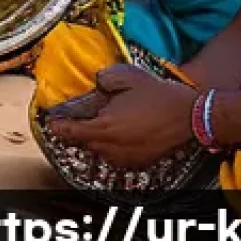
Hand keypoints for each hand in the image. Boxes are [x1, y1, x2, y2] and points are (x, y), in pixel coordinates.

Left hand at [47, 64, 196, 167]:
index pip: (73, 132)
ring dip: (95, 141)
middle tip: (74, 121)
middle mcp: (114, 147)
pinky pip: (117, 158)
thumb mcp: (126, 78)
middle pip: (86, 144)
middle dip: (78, 133)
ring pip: (101, 152)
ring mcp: (128, 158)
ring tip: (97, 126)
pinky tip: (116, 135)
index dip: (59, 128)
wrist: (190, 116)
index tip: (50, 124)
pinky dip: (111, 148)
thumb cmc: (157, 95)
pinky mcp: (141, 162)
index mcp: (106, 127)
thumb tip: (97, 84)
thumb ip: (105, 80)